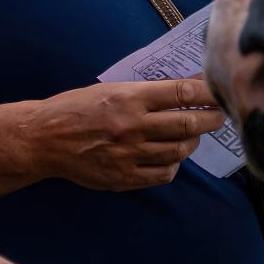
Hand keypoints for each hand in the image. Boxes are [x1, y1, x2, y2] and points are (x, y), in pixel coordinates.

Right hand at [30, 78, 226, 191]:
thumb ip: (148, 92)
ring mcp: (129, 154)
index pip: (180, 93)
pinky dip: (174, 165)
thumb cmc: (76, 108)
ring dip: (193, 142)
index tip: (219, 92)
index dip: (206, 93)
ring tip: (194, 135)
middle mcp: (132, 126)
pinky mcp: (124, 177)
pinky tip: (171, 157)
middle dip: (211, 119)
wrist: (44, 139)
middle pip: (187, 124)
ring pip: (178, 151)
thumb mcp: (110, 90)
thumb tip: (187, 87)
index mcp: (128, 99)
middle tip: (219, 115)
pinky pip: (162, 174)